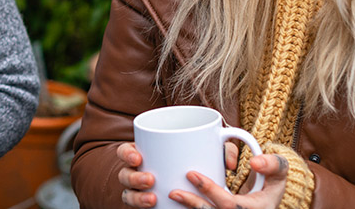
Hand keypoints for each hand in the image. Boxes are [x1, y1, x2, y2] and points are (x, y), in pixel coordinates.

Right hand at [117, 141, 241, 207]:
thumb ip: (223, 150)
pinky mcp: (150, 204)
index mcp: (147, 153)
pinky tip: (154, 207)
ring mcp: (142, 190)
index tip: (138, 157)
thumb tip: (229, 164)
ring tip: (152, 198)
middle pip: (125, 174)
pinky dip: (142, 208)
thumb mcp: (211, 153)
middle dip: (133, 178)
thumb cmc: (203, 162)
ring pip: (129, 195)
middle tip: (150, 179)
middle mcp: (140, 172)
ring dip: (137, 197)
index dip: (126, 154)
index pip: (126, 151)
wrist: (208, 191)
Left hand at [169, 154, 288, 208]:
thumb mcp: (279, 174)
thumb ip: (273, 163)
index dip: (209, 190)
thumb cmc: (270, 186)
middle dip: (192, 205)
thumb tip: (254, 162)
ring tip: (170, 198)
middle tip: (173, 191)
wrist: (266, 206)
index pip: (229, 205)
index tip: (191, 173)